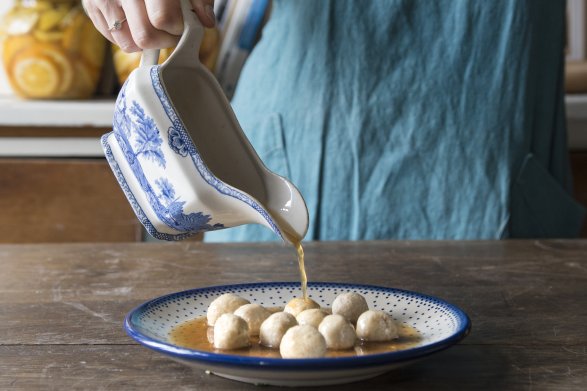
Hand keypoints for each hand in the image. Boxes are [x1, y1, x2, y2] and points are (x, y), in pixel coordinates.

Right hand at [82, 0, 214, 51]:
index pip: (163, 19)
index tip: (182, 25)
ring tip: (154, 26)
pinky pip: (114, 39)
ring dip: (146, 42)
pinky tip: (137, 21)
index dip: (177, 28)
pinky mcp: (92, 6)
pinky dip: (129, 37)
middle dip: (164, 40)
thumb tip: (206, 22)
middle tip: (171, 30)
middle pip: (145, 36)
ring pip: (128, 43)